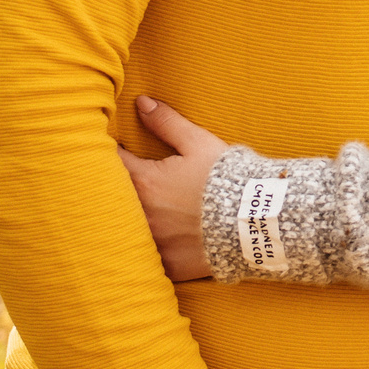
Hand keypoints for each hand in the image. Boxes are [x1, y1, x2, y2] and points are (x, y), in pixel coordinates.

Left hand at [120, 96, 230, 281]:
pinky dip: (149, 248)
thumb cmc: (226, 178)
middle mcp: (141, 215)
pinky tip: (157, 240)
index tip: (115, 150)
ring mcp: (153, 243)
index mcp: (144, 182)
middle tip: (119, 181)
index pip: (111, 163)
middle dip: (114, 188)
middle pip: (111, 199)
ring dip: (128, 219)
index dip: (111, 154)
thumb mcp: (198, 143)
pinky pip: (148, 258)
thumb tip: (141, 103)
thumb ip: (165, 122)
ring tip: (137, 212)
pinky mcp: (168, 265)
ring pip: (126, 230)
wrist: (257, 220)